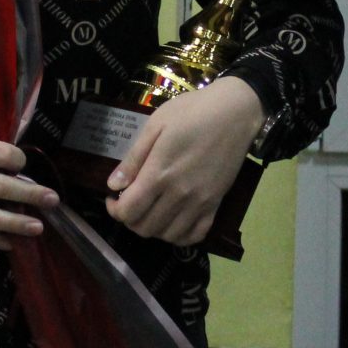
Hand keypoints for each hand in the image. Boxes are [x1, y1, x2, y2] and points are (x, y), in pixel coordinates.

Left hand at [104, 76, 264, 246]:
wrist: (235, 113)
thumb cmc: (192, 112)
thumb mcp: (155, 126)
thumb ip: (133, 159)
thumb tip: (113, 185)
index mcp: (159, 173)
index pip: (129, 211)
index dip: (114, 210)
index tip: (114, 197)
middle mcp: (179, 194)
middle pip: (145, 228)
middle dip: (130, 220)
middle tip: (130, 202)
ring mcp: (200, 202)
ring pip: (168, 235)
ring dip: (153, 228)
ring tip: (151, 210)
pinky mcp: (216, 204)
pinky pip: (195, 235)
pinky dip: (180, 235)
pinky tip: (173, 220)